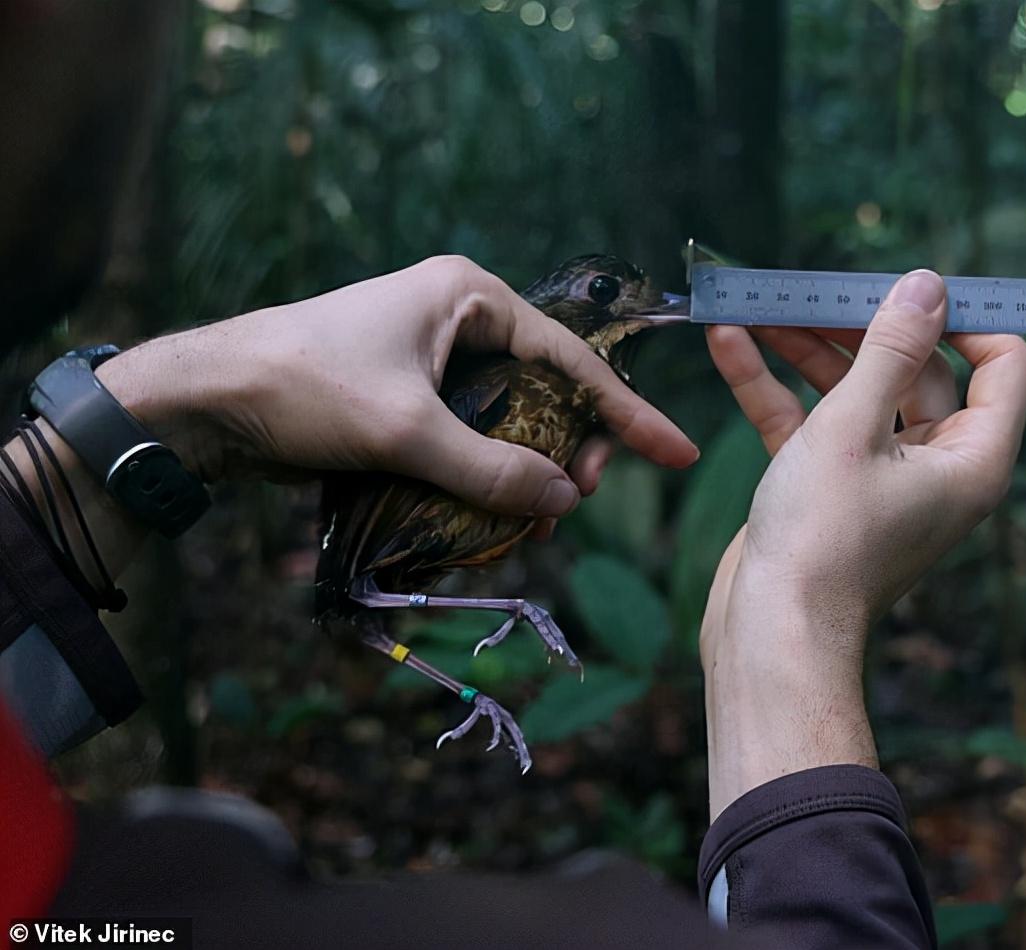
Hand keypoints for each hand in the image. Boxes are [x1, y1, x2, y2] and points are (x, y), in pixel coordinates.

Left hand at [98, 255, 696, 515]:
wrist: (207, 401)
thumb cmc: (305, 389)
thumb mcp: (406, 430)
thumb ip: (490, 468)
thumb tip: (562, 502)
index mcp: (468, 296)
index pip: (570, 358)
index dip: (627, 412)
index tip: (677, 454)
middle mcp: (459, 319)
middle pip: (546, 391)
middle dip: (568, 449)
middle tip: (570, 504)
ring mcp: (434, 359)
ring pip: (510, 420)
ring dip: (526, 470)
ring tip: (532, 521)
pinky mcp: (410, 396)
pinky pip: (471, 436)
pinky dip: (488, 474)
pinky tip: (494, 514)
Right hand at [700, 269, 1025, 816]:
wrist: (770, 633)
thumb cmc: (821, 539)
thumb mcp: (852, 429)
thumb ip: (888, 351)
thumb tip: (927, 284)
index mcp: (972, 458)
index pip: (1003, 364)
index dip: (966, 318)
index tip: (910, 286)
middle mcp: (937, 467)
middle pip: (915, 370)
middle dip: (860, 326)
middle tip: (817, 288)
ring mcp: (881, 479)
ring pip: (855, 392)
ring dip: (807, 350)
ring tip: (761, 305)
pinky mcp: (830, 488)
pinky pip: (811, 423)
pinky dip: (774, 388)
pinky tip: (730, 345)